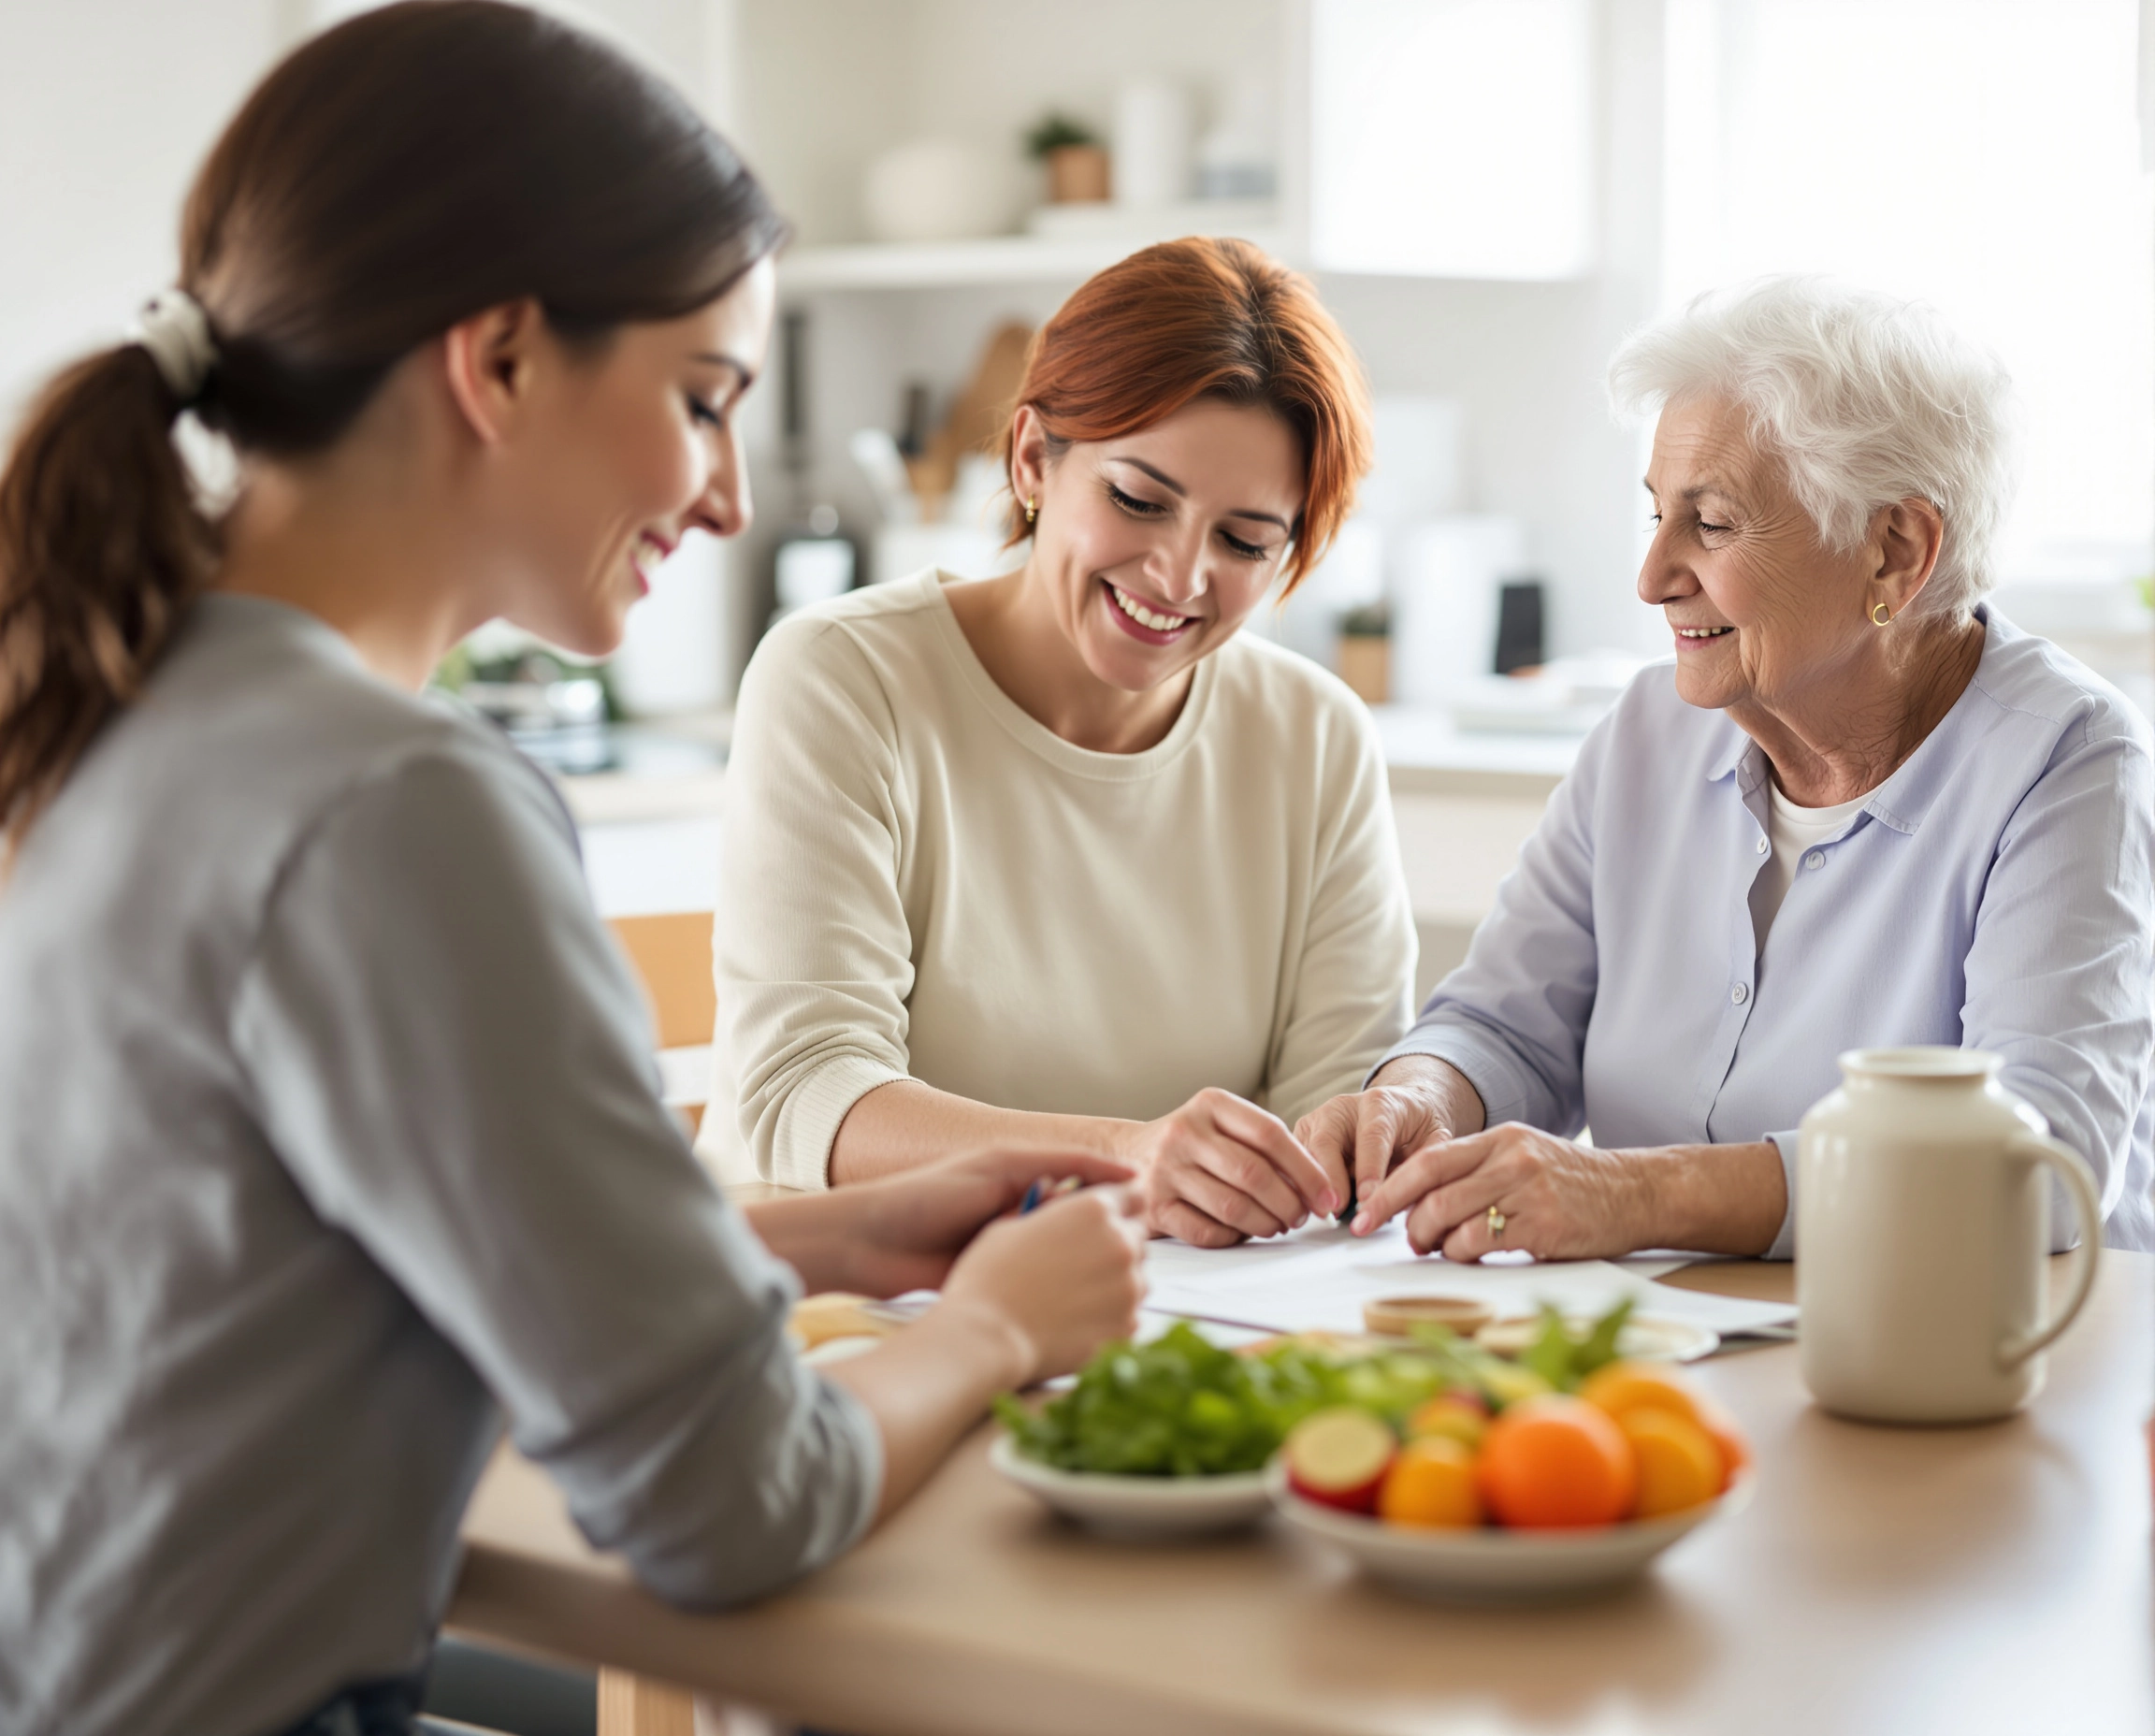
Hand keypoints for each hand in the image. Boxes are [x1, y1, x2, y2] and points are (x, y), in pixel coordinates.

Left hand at [837, 1147, 1137, 1297]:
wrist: (868, 1243)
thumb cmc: (927, 1195)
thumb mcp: (1000, 1168)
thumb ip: (1062, 1165)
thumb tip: (1127, 1173)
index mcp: (1025, 1180)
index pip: (1088, 1186)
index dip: (1118, 1199)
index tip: (1147, 1214)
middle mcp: (1021, 1214)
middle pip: (1080, 1227)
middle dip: (1100, 1239)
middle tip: (1125, 1255)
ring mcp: (1010, 1252)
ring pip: (1062, 1260)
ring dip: (1077, 1268)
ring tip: (1098, 1278)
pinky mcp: (996, 1283)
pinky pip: (1035, 1287)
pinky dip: (1052, 1293)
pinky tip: (1071, 1302)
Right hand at [939, 1184, 1149, 1384]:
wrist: (988, 1335)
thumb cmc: (990, 1276)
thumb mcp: (1014, 1225)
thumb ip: (1053, 1212)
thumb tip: (1060, 1203)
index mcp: (1093, 1209)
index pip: (1132, 1194)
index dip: (1120, 1204)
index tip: (1109, 1216)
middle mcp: (1119, 1242)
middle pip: (1136, 1235)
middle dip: (1116, 1242)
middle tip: (1082, 1260)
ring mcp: (1128, 1286)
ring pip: (1137, 1275)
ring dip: (1117, 1279)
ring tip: (1077, 1294)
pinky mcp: (1126, 1324)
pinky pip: (1130, 1312)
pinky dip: (1112, 1314)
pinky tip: (1079, 1319)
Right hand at [1123, 1087, 1342, 1247]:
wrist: (1124, 1155)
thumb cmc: (1193, 1144)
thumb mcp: (1224, 1124)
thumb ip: (1265, 1146)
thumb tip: (1317, 1187)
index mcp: (1210, 1104)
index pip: (1270, 1133)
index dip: (1307, 1169)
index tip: (1328, 1197)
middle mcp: (1184, 1131)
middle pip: (1253, 1173)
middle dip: (1289, 1202)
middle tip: (1302, 1217)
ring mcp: (1164, 1169)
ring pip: (1233, 1207)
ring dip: (1266, 1223)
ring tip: (1277, 1226)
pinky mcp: (1152, 1206)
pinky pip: (1207, 1232)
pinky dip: (1234, 1238)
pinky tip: (1242, 1233)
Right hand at [1297, 1077, 1458, 1216]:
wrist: (1399, 1108)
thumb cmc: (1415, 1126)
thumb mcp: (1435, 1138)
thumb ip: (1427, 1162)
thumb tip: (1414, 1195)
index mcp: (1380, 1103)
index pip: (1372, 1136)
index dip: (1369, 1170)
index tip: (1368, 1200)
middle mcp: (1341, 1107)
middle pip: (1326, 1142)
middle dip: (1330, 1180)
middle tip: (1336, 1212)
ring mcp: (1317, 1120)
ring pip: (1303, 1153)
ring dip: (1309, 1186)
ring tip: (1322, 1214)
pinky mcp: (1301, 1136)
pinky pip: (1293, 1163)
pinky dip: (1299, 1186)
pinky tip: (1309, 1207)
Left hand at [1352, 1123, 1653, 1259]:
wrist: (1638, 1193)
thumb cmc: (1574, 1182)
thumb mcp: (1525, 1158)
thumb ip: (1478, 1171)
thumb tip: (1422, 1203)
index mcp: (1500, 1139)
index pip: (1428, 1160)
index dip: (1390, 1189)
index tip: (1365, 1213)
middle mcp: (1510, 1159)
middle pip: (1432, 1192)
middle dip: (1407, 1223)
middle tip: (1410, 1241)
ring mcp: (1528, 1191)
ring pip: (1452, 1220)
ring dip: (1436, 1244)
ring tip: (1444, 1250)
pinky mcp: (1545, 1225)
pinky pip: (1482, 1244)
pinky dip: (1466, 1254)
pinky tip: (1475, 1254)